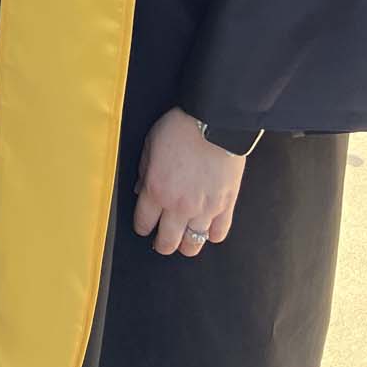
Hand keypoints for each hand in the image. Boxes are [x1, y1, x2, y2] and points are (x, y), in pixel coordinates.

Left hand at [133, 107, 245, 256]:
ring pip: (192, 244)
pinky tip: (207, 229)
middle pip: (167, 242)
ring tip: (184, 238)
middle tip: (162, 240)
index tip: (144, 226)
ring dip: (186, 244)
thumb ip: (144, 171)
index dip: (142, 227)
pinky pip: (218, 234)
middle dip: (162, 244)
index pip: (144, 223)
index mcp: (156, 190)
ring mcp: (204, 209)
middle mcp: (179, 206)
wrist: (214, 122)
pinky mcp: (226, 206)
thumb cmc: (180, 128)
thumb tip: (141, 190)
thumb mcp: (150, 144)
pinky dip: (211, 235)